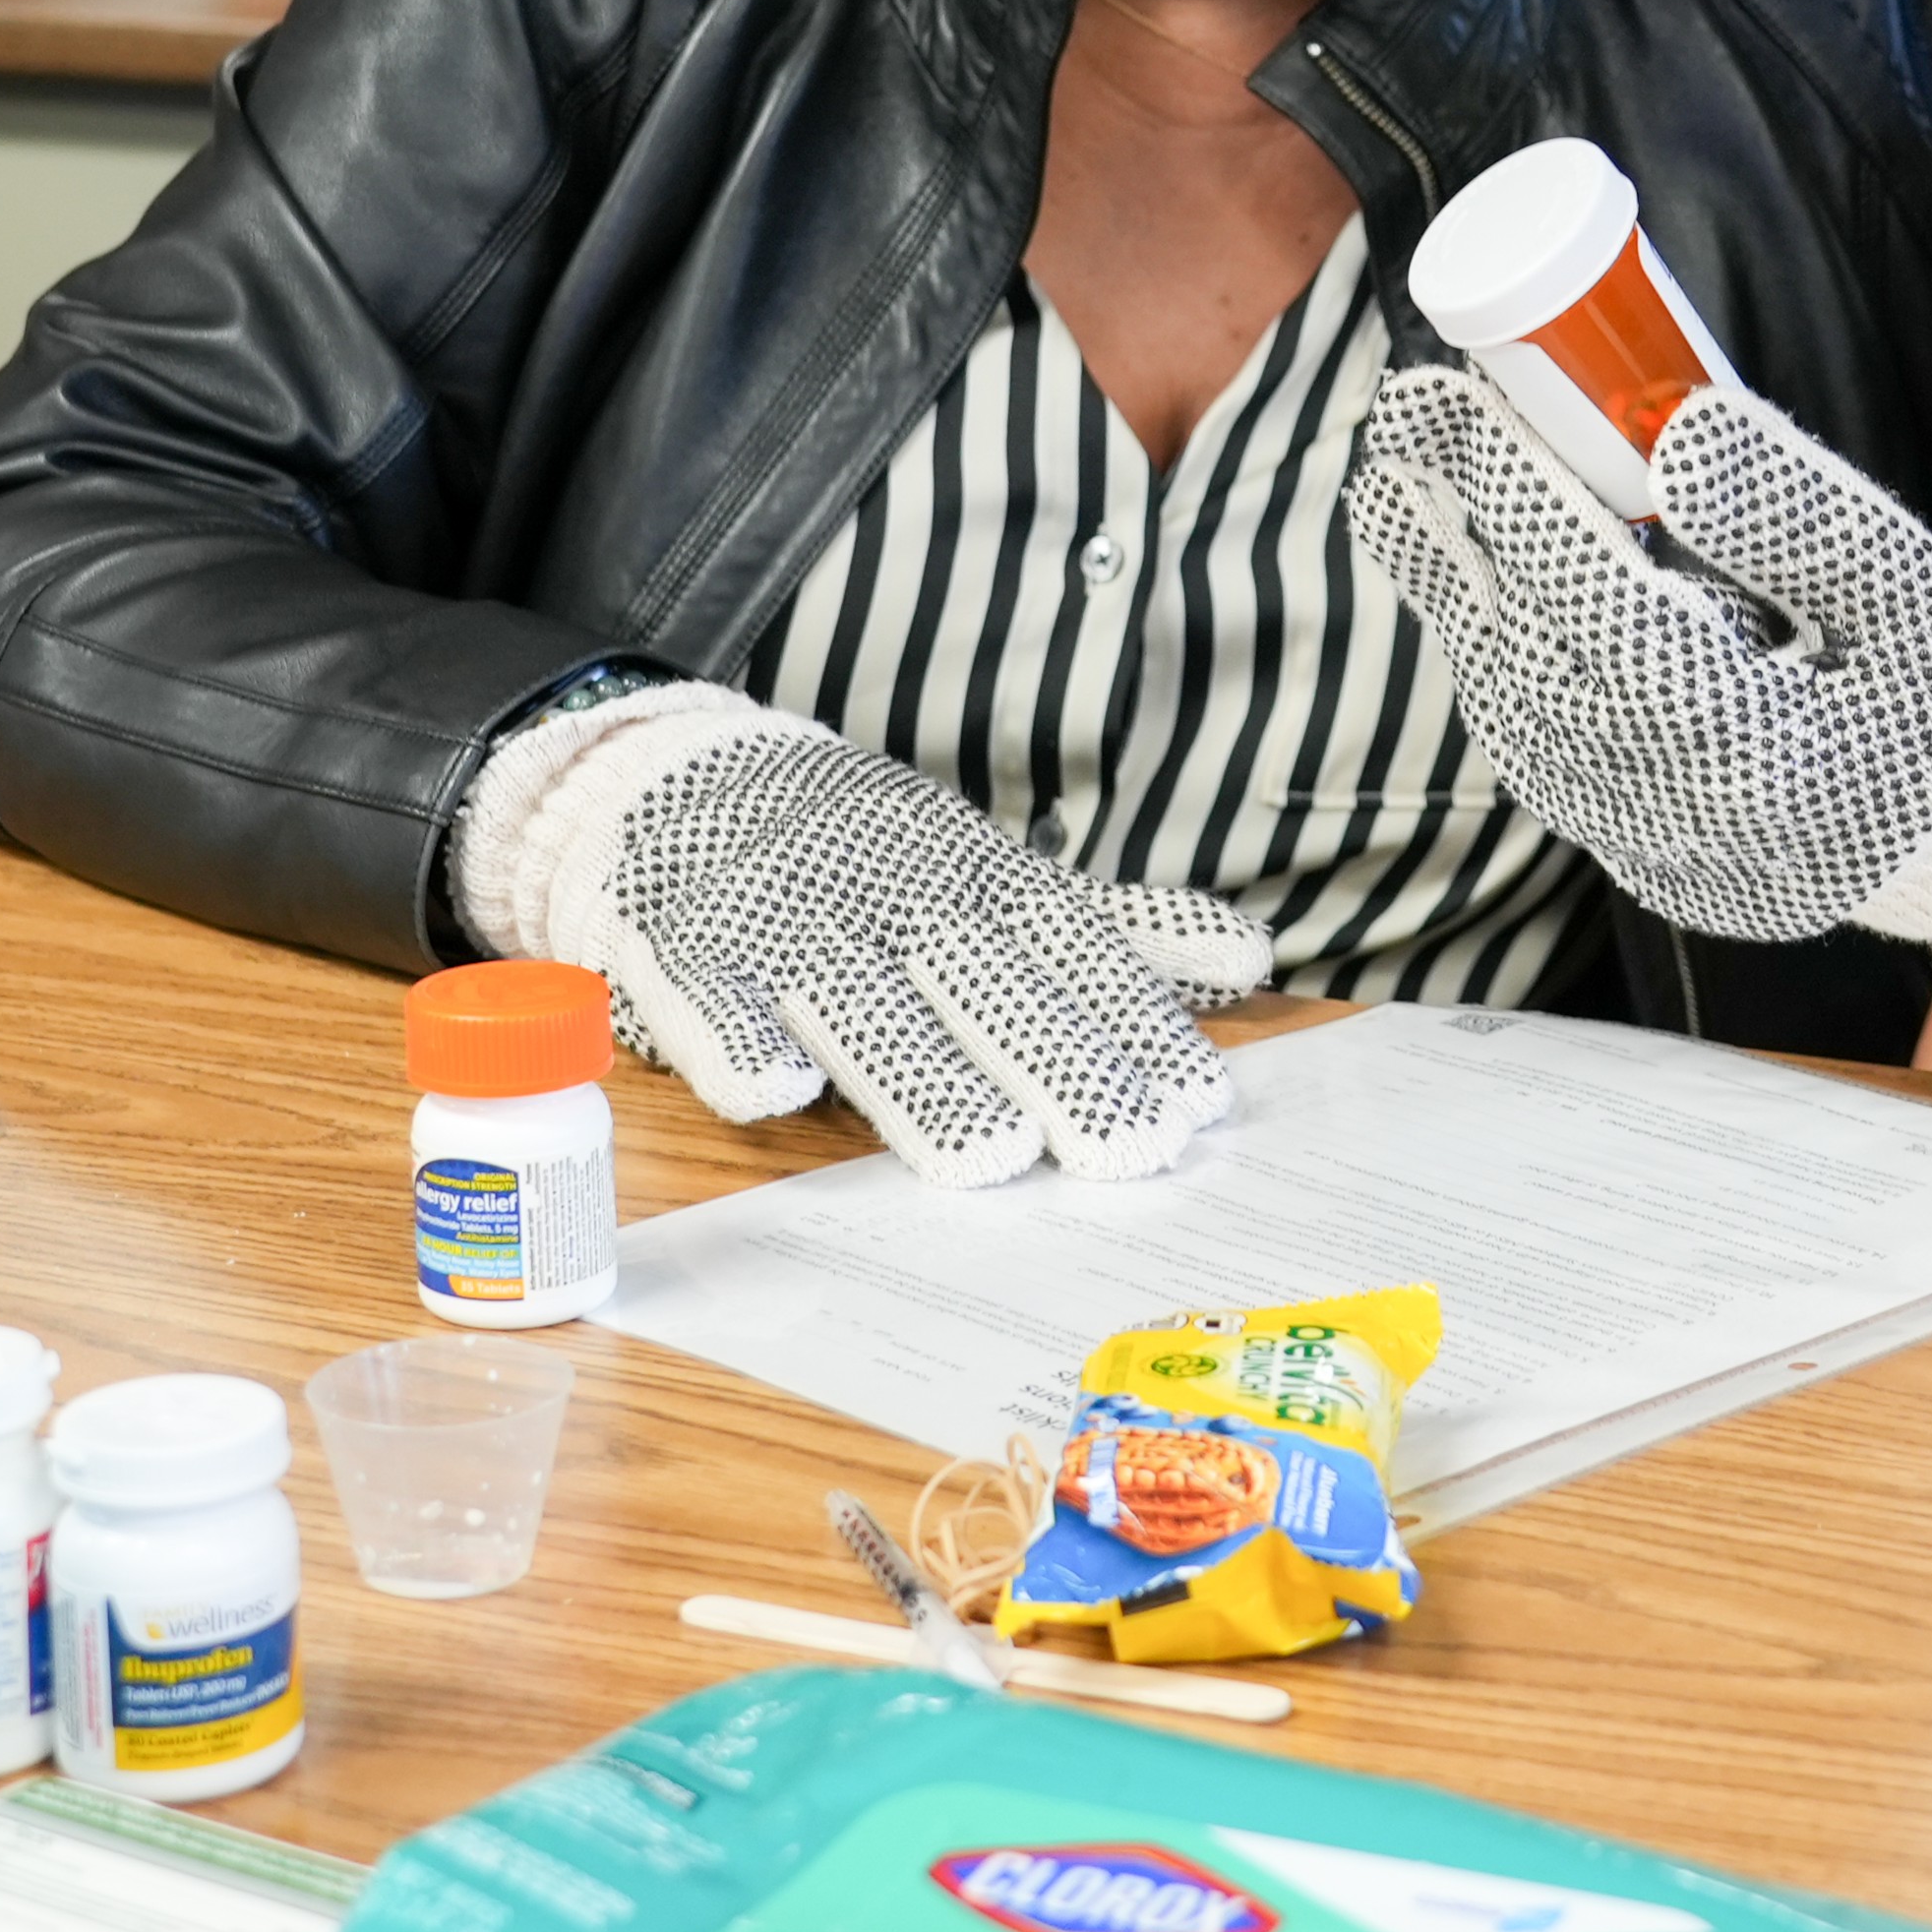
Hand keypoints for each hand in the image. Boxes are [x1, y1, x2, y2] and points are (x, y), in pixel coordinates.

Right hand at [464, 681, 1267, 1187]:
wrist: (690, 777)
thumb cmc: (874, 859)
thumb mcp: (1000, 879)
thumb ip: (1118, 929)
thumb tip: (1249, 960)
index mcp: (976, 874)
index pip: (1071, 949)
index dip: (1132, 1022)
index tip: (1196, 1104)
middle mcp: (891, 889)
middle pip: (980, 982)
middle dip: (1055, 1063)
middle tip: (1122, 1150)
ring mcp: (786, 917)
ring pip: (858, 1000)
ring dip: (920, 1073)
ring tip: (988, 1154)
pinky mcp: (683, 943)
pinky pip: (705, 993)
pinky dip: (734, 1038)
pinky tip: (777, 1093)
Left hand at [1349, 371, 1931, 1022]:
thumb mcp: (1918, 591)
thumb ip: (1798, 513)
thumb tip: (1673, 425)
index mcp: (1765, 752)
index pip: (1605, 605)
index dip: (1522, 498)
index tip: (1460, 397)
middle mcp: (1684, 821)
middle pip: (1529, 657)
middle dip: (1457, 527)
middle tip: (1410, 415)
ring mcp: (1650, 853)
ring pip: (1513, 712)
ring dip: (1456, 593)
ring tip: (1410, 480)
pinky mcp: (1636, 859)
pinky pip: (1536, 754)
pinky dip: (1496, 658)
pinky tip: (1474, 581)